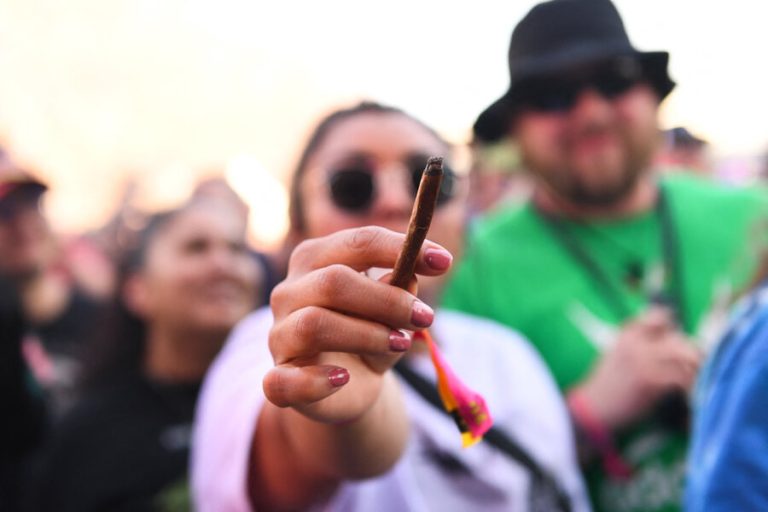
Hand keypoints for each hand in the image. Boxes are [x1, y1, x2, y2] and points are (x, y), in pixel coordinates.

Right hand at [263, 226, 452, 423]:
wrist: (348, 387)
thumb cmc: (369, 336)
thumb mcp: (392, 314)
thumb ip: (399, 293)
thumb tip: (408, 280)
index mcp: (316, 260)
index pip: (357, 242)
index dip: (399, 249)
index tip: (444, 261)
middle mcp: (289, 292)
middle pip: (334, 281)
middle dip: (388, 299)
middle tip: (425, 317)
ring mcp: (278, 336)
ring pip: (314, 324)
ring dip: (366, 334)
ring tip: (401, 345)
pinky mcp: (277, 379)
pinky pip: (283, 380)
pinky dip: (315, 381)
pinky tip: (344, 379)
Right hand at [574, 306, 701, 429]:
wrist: (593, 410)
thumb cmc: (608, 387)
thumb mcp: (617, 355)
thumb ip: (640, 345)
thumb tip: (674, 345)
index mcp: (626, 334)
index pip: (660, 317)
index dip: (674, 330)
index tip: (680, 344)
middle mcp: (635, 342)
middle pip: (678, 338)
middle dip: (693, 353)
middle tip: (700, 366)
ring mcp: (644, 359)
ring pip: (685, 356)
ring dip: (696, 371)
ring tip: (698, 382)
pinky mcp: (651, 379)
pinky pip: (682, 378)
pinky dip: (691, 387)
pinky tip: (691, 396)